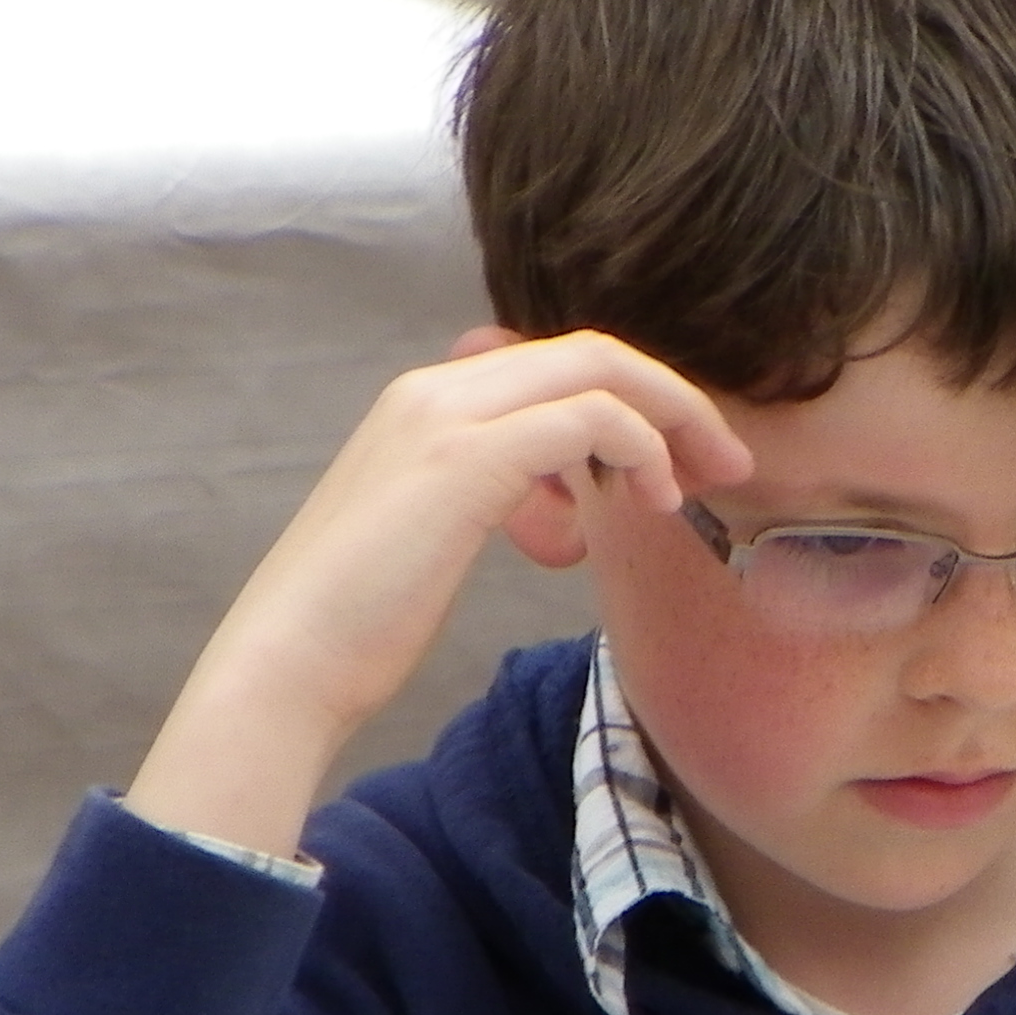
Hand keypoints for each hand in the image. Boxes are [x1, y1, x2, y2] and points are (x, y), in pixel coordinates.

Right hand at [127, 329, 751, 855]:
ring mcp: (448, 417)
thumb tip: (566, 496)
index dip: (636, 401)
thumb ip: (493, 491)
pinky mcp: (467, 461)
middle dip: (674, 398)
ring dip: (672, 419)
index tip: (684, 461)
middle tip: (727, 461)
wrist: (288, 663)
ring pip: (599, 370)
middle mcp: (436, 389)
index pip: (558, 365)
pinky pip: (590, 419)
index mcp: (427, 401)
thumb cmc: (359, 622)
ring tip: (701, 484)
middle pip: (590, 351)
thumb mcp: (436, 532)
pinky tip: (653, 502)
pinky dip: (641, 450)